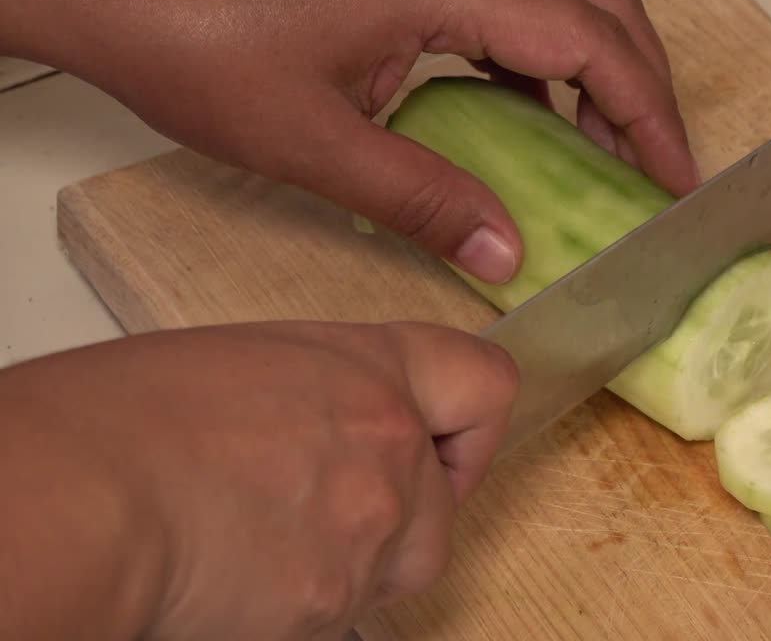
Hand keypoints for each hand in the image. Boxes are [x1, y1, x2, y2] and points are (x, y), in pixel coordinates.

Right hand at [0, 321, 516, 640]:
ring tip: (266, 544)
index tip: (448, 440)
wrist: (82, 500)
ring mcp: (374, 528)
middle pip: (446, 501)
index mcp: (371, 369)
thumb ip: (322, 393)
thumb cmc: (124, 418)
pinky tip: (243, 578)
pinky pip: (347, 609)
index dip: (470, 423)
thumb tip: (326, 431)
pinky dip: (308, 604)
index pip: (485, 383)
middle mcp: (393, 446)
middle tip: (323, 508)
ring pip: (403, 565)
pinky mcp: (338, 601)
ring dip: (356, 563)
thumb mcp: (247, 364)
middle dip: (399, 514)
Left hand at [4, 0, 699, 284]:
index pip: (593, 42)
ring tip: (609, 142)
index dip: (648, 115)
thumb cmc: (192, 39)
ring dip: (600, 58)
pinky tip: (530, 109)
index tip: (675, 179)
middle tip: (659, 161)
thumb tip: (507, 250)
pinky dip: (542, 50)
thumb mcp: (314, 144)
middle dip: (646, 80)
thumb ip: (424, 199)